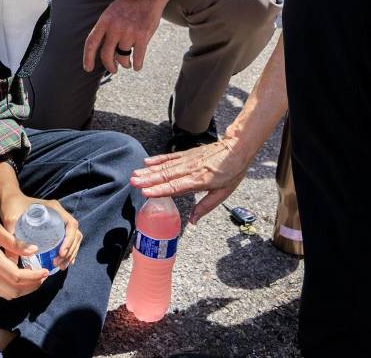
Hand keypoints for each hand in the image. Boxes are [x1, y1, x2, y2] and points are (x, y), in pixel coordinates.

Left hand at [0, 194, 81, 270]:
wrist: (9, 199)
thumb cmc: (11, 206)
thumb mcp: (11, 220)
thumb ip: (13, 237)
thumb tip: (17, 259)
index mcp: (54, 208)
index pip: (71, 224)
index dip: (69, 240)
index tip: (61, 253)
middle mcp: (59, 213)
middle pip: (75, 233)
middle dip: (70, 250)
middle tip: (59, 263)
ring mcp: (59, 219)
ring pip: (73, 237)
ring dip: (71, 253)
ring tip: (61, 266)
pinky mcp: (55, 226)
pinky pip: (68, 239)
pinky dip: (68, 251)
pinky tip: (63, 261)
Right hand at [0, 213, 46, 299]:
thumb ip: (13, 241)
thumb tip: (33, 250)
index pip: (17, 276)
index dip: (34, 277)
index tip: (45, 272)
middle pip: (13, 291)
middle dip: (31, 287)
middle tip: (42, 277)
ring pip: (6, 294)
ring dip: (22, 291)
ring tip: (33, 279)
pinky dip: (11, 290)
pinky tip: (17, 280)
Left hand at [83, 0, 165, 73]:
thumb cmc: (131, 5)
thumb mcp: (113, 12)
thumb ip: (107, 29)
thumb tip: (104, 49)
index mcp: (105, 21)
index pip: (91, 43)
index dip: (87, 58)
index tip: (88, 69)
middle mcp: (114, 27)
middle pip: (106, 54)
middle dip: (109, 65)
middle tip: (113, 69)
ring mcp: (129, 32)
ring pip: (123, 56)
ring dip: (125, 63)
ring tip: (127, 64)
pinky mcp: (143, 35)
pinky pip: (138, 57)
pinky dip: (137, 65)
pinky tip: (137, 66)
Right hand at [129, 138, 250, 223]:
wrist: (236, 148)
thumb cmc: (232, 171)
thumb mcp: (223, 193)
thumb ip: (205, 207)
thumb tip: (192, 221)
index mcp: (199, 181)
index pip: (176, 187)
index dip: (160, 190)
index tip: (146, 192)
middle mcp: (190, 169)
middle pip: (166, 175)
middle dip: (148, 179)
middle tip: (133, 182)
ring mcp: (187, 160)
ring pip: (165, 166)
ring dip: (149, 170)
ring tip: (135, 174)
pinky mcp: (187, 154)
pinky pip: (170, 157)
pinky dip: (158, 159)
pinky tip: (147, 162)